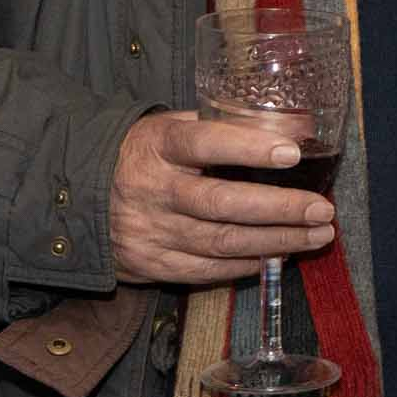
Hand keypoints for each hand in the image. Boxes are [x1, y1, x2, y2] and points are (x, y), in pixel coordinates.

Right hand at [106, 111, 337, 288]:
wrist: (74, 195)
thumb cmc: (143, 154)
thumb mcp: (173, 128)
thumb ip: (228, 126)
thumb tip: (301, 126)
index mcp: (157, 146)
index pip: (205, 143)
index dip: (249, 147)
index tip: (293, 152)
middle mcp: (152, 190)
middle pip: (222, 203)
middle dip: (280, 209)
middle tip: (322, 210)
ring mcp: (149, 231)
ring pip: (221, 242)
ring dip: (277, 241)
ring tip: (318, 235)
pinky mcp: (149, 264)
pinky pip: (206, 271)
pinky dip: (247, 265)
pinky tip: (278, 256)